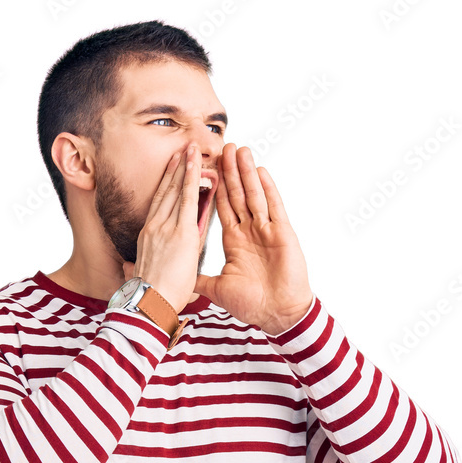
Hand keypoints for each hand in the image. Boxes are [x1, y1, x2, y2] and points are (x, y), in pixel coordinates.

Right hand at [121, 143, 202, 315]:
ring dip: (185, 167)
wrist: (149, 306)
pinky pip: (188, 199)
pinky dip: (193, 179)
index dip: (164, 187)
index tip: (170, 172)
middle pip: (165, 192)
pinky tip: (197, 163)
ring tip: (192, 149)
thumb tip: (126, 268)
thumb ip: (132, 269)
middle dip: (175, 170)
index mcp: (146, 239)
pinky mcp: (180, 233)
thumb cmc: (148, 300)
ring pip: (176, 190)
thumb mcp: (137, 278)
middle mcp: (153, 228)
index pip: (158, 207)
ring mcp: (165, 228)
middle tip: (183, 150)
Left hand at [194, 144, 313, 335]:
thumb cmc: (251, 304)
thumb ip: (200, 279)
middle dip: (229, 171)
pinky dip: (267, 189)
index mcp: (234, 242)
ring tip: (239, 149)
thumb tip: (179, 277)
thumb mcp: (217, 289)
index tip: (204, 168)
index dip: (213, 187)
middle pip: (237, 195)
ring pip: (253, 195)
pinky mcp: (282, 234)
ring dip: (246, 172)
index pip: (221, 207)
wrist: (277, 315)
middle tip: (222, 147)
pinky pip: (274, 207)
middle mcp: (249, 232)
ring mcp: (267, 231)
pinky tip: (260, 170)